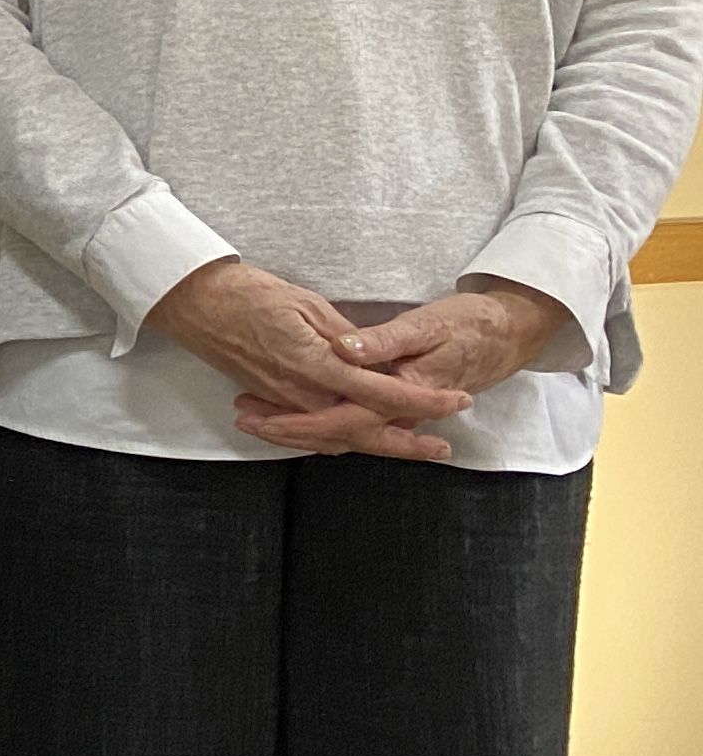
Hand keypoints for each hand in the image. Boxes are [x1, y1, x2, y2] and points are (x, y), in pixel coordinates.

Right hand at [145, 258, 468, 461]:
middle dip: (406, 443)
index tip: (455, 402)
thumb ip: (345, 338)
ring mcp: (284, 401)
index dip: (422, 400)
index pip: (381, 392)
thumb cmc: (247, 294)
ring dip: (376, 444)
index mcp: (315, 365)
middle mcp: (301, 393)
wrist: (194, 302)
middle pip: (363, 431)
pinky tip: (355, 438)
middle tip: (442, 450)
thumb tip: (376, 359)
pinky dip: (339, 439)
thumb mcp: (306, 304)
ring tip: (411, 446)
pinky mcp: (270, 400)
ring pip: (338, 437)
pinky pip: (312, 431)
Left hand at [233, 280, 565, 455]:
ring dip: (301, 427)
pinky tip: (298, 414)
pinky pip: (357, 418)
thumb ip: (385, 340)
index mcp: (403, 391)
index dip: (298, 423)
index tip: (259, 418)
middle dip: (288, 429)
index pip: (341, 420)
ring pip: (345, 430)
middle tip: (243, 420)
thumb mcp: (429, 323)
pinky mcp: (400, 399)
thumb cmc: (471, 323)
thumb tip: (345, 349)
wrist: (512, 330)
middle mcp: (399, 408)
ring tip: (256, 418)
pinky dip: (325, 419)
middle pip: (336, 432)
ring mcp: (400, 407)